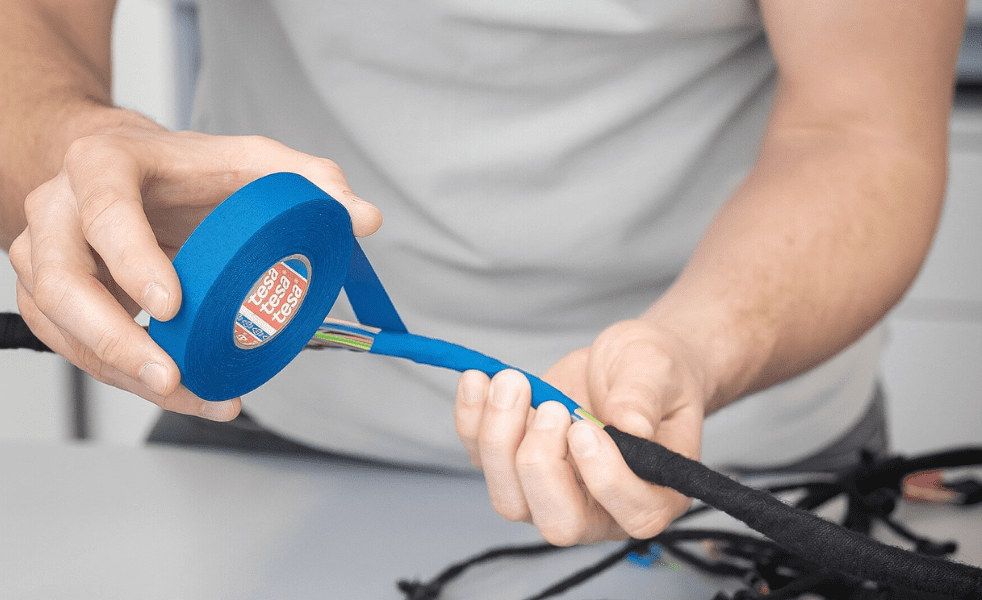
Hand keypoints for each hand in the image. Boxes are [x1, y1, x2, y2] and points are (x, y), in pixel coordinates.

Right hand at [7, 113, 381, 419]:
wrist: (128, 167)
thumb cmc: (186, 166)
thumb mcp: (251, 158)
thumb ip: (309, 180)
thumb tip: (363, 219)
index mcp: (104, 165)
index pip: (105, 212)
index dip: (133, 261)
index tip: (171, 307)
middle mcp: (59, 211)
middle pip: (60, 283)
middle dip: (114, 340)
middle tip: (172, 376)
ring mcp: (44, 256)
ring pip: (61, 327)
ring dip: (121, 372)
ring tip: (190, 395)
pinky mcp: (51, 298)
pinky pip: (76, 348)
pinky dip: (123, 377)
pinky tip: (179, 391)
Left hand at [454, 319, 707, 544]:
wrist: (623, 362)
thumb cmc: (652, 372)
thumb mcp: (656, 369)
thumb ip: (644, 396)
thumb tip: (631, 424)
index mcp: (652, 493)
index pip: (633, 514)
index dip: (605, 479)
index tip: (586, 428)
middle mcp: (600, 509)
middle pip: (560, 523)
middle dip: (541, 466)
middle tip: (551, 406)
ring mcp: (550, 493)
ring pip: (511, 500)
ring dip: (499, 439)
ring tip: (511, 381)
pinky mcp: (514, 468)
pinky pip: (480, 460)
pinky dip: (471, 420)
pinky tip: (478, 380)